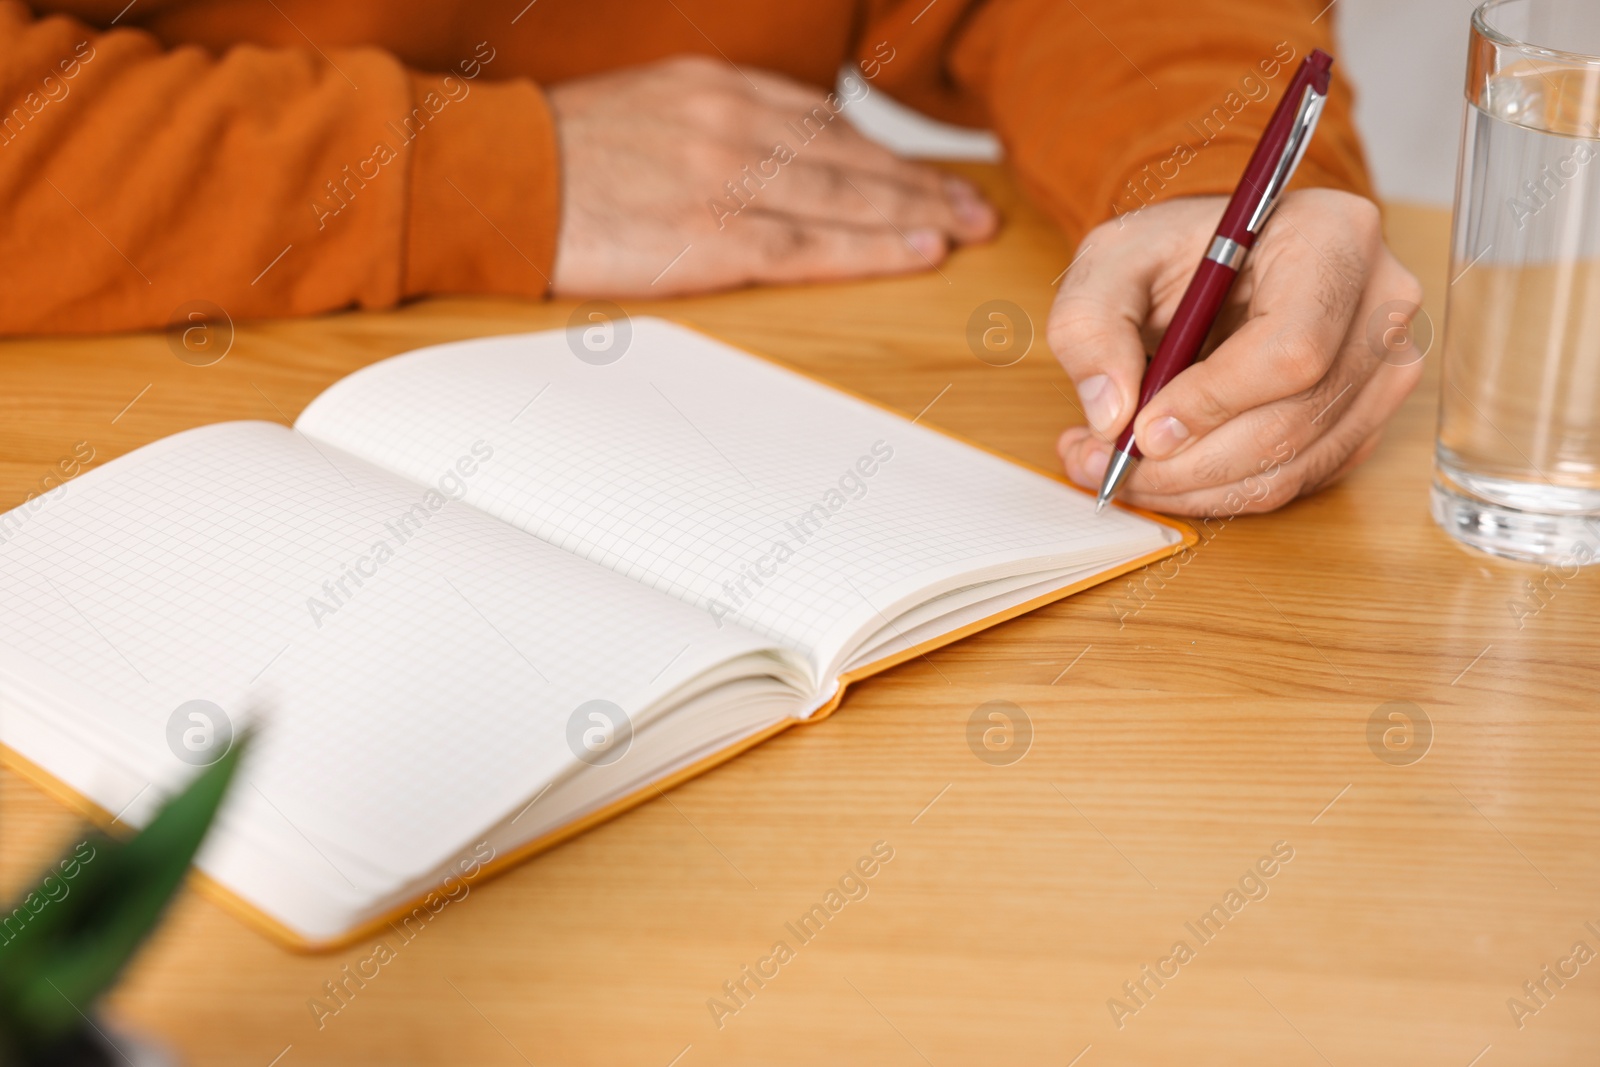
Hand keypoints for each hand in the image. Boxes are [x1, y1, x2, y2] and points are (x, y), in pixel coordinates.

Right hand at [546, 55, 996, 295]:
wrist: (500, 179)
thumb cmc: (562, 154)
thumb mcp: (648, 105)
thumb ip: (717, 121)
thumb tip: (776, 147)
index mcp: (718, 88)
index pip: (827, 123)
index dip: (888, 152)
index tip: (929, 171)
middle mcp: (734, 123)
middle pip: (853, 157)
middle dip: (924, 182)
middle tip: (976, 206)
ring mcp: (726, 179)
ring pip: (847, 198)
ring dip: (916, 215)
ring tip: (966, 230)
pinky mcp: (712, 236)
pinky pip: (812, 246)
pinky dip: (873, 249)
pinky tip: (916, 252)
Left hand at [1051, 190, 1424, 515]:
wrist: (1218, 261)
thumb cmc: (1176, 250)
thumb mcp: (1111, 259)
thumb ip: (1091, 323)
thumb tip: (1111, 415)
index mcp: (1334, 237)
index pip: (1294, 348)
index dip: (1214, 402)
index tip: (1141, 429)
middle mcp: (1382, 304)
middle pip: (1295, 419)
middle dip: (1189, 462)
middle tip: (1104, 464)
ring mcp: (1384, 367)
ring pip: (1293, 464)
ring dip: (1194, 487)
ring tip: (1116, 468)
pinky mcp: (1365, 417)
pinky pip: (1296, 479)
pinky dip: (1219, 491)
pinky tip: (1161, 470)